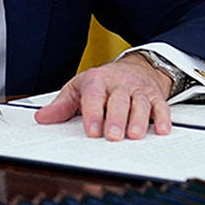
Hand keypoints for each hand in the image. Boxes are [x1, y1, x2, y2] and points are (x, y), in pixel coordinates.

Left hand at [33, 54, 172, 139]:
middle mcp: (119, 84)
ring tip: (134, 136)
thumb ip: (61, 105)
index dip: (93, 114)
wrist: (134, 68)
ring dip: (138, 120)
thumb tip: (42, 118)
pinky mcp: (155, 97)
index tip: (92, 131)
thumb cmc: (103, 82)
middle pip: (118, 100)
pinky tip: (161, 130)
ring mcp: (138, 90)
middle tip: (112, 136)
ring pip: (140, 103)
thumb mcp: (78, 89)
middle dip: (116, 118)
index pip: (94, 96)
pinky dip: (163, 118)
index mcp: (97, 81)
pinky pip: (161, 106)